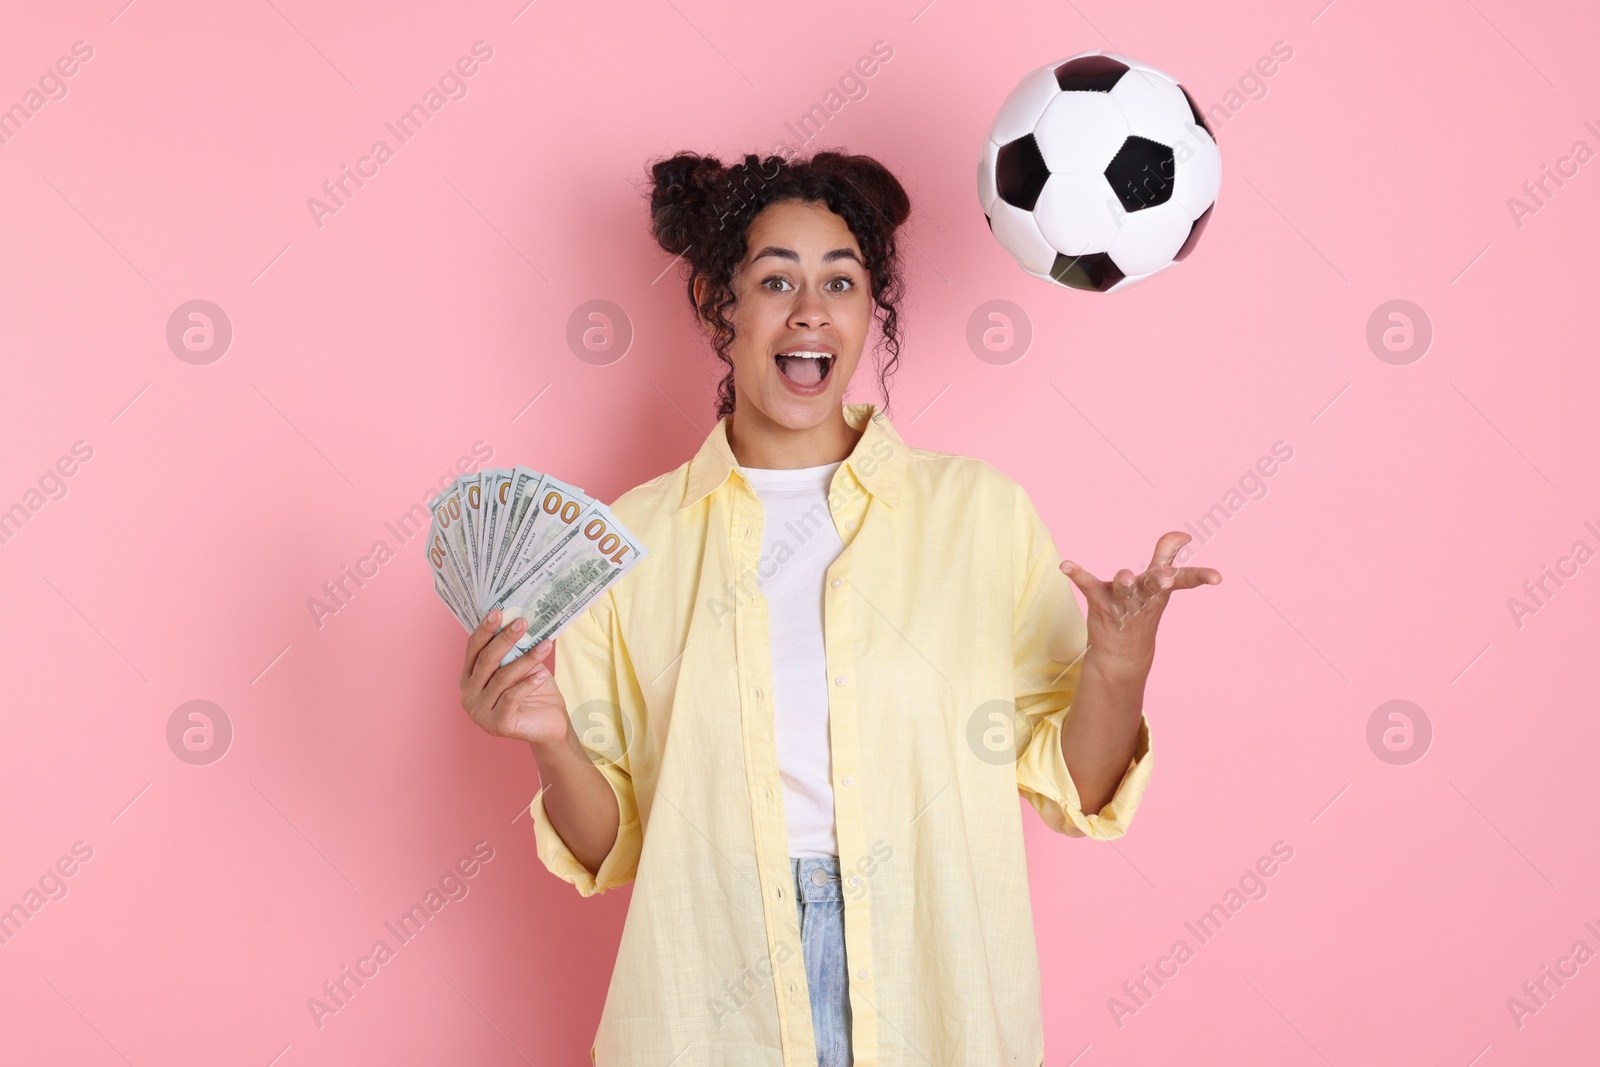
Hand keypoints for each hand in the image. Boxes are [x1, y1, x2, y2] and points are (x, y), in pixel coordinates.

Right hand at [458, 608, 567, 745]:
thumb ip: (513, 651)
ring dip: (526, 659)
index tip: (498, 612)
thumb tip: (518, 619)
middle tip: (523, 622)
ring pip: (502, 677)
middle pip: (486, 661)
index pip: (473, 649)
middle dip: (505, 639)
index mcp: (469, 678)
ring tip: (545, 645)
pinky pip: (512, 697)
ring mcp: (480, 712)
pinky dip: (528, 683)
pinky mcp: (496, 724)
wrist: (550, 724)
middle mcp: (468, 695)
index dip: (485, 630)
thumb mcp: (521, 667)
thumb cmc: (534, 692)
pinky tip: (543, 674)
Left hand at [1061, 532, 1220, 677]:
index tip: (1216, 577)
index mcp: (1162, 589)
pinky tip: (1066, 565)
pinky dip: (1077, 574)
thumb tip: (1181, 537)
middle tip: (1163, 578)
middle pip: (1153, 585)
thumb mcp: (1158, 586)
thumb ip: (1166, 556)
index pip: (1186, 579)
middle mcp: (1145, 596)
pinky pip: (1088, 586)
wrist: (1121, 654)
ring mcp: (1123, 602)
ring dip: (1125, 583)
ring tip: (1124, 577)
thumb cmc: (1142, 610)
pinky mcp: (1100, 604)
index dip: (1201, 575)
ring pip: (1125, 590)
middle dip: (1158, 580)